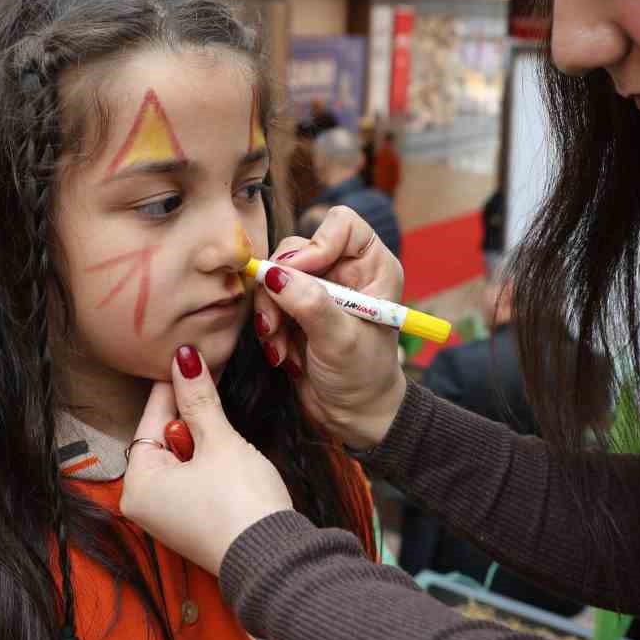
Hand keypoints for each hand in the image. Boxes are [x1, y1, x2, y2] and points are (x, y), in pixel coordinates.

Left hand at [119, 345, 292, 576]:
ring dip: (202, 436)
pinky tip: (225, 447)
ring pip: (182, 457)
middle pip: (165, 439)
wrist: (274, 558)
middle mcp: (145, 504)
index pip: (151, 419)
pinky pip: (193, 478)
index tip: (183, 357)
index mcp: (138, 485)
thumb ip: (199, 399)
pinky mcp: (193, 522)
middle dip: (188, 412)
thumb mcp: (219, 442)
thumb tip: (185, 359)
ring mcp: (169, 516)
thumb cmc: (241, 504)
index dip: (172, 386)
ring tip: (219, 414)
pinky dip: (208, 460)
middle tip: (206, 379)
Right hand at [250, 206, 407, 449]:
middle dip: (281, 288)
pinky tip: (281, 353)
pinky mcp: (296, 308)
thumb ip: (310, 304)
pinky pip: (267, 300)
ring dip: (271, 312)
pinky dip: (269, 326)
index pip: (341, 224)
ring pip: (276, 275)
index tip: (300, 273)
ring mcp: (319, 288)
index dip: (316, 244)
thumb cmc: (363, 377)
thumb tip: (274, 274)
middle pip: (298, 248)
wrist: (353, 415)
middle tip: (276, 323)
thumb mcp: (340, 340)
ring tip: (280, 347)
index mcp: (372, 266)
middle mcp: (345, 270)